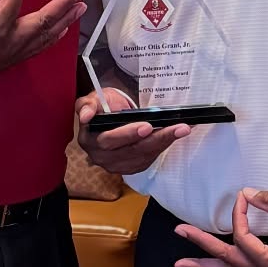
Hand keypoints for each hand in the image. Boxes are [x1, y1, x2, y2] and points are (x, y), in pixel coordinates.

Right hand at [0, 0, 85, 84]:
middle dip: (64, 6)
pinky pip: (36, 49)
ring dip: (63, 22)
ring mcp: (11, 55)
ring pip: (44, 38)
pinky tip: (59, 31)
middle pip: (45, 22)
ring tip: (79, 10)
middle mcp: (10, 44)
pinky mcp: (7, 62)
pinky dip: (50, 38)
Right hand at [75, 88, 189, 175]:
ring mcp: (115, 164)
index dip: (127, 134)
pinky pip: (148, 160)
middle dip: (154, 139)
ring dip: (164, 143)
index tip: (146, 126)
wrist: (109, 115)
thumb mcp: (93, 99)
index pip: (108, 140)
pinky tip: (174, 136)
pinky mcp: (129, 167)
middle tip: (174, 128)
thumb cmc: (102, 106)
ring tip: (181, 129)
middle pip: (130, 151)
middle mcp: (100, 156)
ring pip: (142, 157)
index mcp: (89, 139)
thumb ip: (87, 105)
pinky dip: (163, 147)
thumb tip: (86, 116)